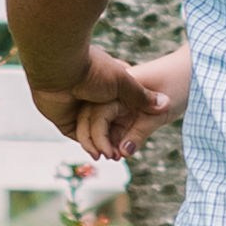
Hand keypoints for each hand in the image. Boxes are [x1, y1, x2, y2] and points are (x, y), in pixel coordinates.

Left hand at [28, 47, 177, 162]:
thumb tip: (167, 104)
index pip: (125, 107)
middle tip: (126, 152)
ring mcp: (80, 109)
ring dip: (104, 145)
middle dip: (118, 138)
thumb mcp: (124, 82)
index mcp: (109, 85)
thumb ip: (142, 96)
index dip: (133, 120)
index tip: (142, 131)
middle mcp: (94, 97)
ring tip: (115, 156)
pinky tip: (100, 152)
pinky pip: (79, 137)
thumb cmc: (93, 70)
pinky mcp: (66, 120)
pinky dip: (89, 145)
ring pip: (95, 133)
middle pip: (110, 124)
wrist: (59, 70)